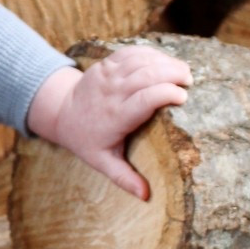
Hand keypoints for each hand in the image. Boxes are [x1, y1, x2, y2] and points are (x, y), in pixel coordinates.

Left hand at [26, 46, 191, 199]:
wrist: (60, 113)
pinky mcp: (106, 64)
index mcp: (115, 116)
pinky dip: (151, 54)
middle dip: (172, 73)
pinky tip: (164, 61)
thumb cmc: (86, 140)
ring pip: (141, 60)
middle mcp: (112, 92)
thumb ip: (124, 178)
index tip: (183, 99)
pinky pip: (132, 52)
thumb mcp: (103, 162)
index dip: (167, 94)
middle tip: (189, 81)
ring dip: (165, 61)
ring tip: (183, 71)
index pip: (145, 99)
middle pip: (146, 74)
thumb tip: (146, 196)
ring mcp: (108, 75)